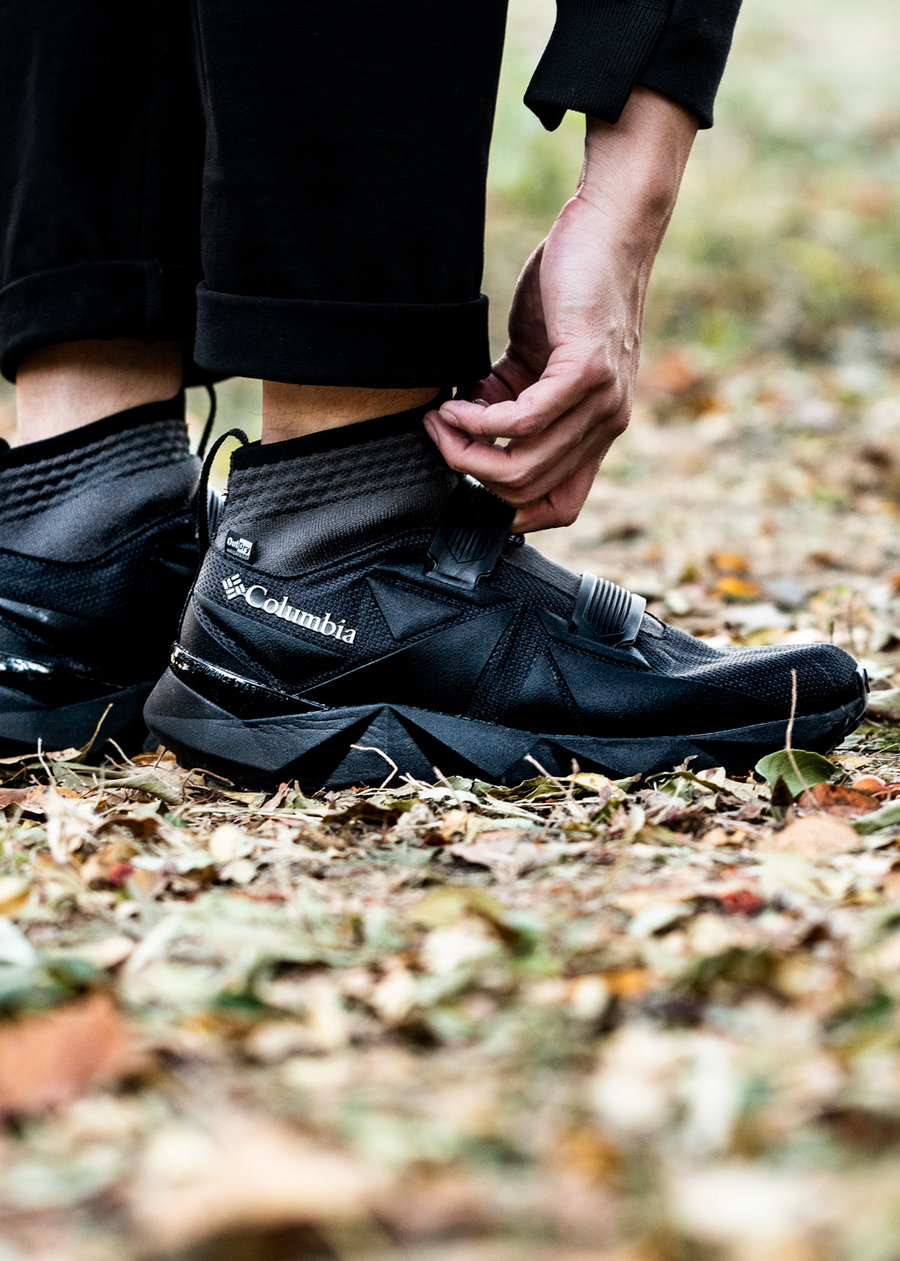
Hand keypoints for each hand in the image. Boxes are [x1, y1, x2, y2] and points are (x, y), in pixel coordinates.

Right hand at [424, 88, 696, 532]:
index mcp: (595, 429)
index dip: (511, 514)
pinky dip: (480, 419)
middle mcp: (605, 425)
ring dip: (466, 448)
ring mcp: (601, 401)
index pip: (561, 505)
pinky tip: (456, 402)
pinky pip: (522, 420)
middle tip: (438, 437)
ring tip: (439, 420)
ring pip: (523, 464)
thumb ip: (510, 398)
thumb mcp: (535, 359)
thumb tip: (465, 427)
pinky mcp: (586, 370)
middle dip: (470, 473)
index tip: (469, 484)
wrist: (607, 229)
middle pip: (528, 491)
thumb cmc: (569, 287)